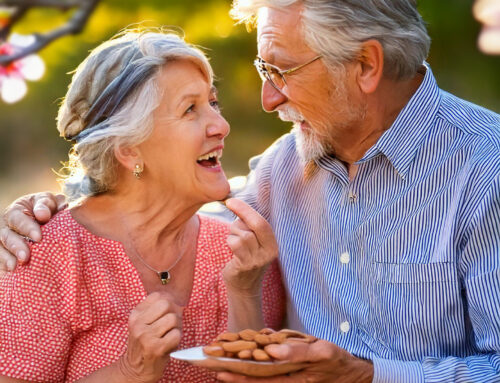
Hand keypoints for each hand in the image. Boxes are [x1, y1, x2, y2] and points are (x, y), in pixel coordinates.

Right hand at [0, 192, 66, 272]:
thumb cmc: (51, 208)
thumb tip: (42, 214)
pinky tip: (13, 272)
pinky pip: (2, 260)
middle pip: (6, 236)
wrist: (53, 219)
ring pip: (1, 249)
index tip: (38, 238)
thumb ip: (46, 205)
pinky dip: (5, 265)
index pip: (17, 218)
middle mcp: (7, 226)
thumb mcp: (51, 201)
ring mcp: (5, 241)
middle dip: (15, 246)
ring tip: (15, 266)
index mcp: (17, 210)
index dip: (26, 228)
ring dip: (7, 258)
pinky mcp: (8, 254)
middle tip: (25, 257)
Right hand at [119, 292, 182, 381]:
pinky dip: (177, 339)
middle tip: (172, 324)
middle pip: (167, 304)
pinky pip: (176, 334)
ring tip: (170, 335)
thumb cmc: (144, 344)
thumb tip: (174, 298)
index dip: (169, 301)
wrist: (135, 369)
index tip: (168, 312)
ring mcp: (146, 336)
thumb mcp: (143, 323)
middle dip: (174, 313)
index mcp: (135, 314)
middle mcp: (138, 324)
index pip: (158, 296)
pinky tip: (169, 344)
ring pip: (173, 318)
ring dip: (177, 327)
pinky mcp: (155, 348)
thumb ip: (155, 309)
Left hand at [216, 340, 373, 382]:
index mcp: (290, 378)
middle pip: (252, 378)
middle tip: (209, 366)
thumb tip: (271, 350)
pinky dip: (253, 368)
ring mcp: (286, 379)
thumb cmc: (335, 361)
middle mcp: (285, 381)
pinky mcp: (289, 375)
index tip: (218, 368)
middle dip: (230, 373)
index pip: (257, 376)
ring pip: (257, 377)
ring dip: (238, 373)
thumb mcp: (321, 352)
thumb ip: (297, 351)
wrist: (351, 373)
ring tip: (217, 367)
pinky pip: (268, 373)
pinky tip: (242, 361)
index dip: (237, 373)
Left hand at [222, 198, 278, 295]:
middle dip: (242, 211)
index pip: (263, 223)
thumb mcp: (255, 242)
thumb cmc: (246, 258)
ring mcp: (257, 260)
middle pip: (255, 225)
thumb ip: (251, 226)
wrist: (243, 287)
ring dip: (233, 232)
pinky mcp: (245, 266)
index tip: (233, 200)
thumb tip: (238, 203)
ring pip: (243, 234)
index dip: (247, 209)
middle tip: (230, 203)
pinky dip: (230, 241)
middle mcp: (269, 252)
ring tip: (234, 239)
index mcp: (273, 244)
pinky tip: (231, 248)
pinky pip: (235, 244)